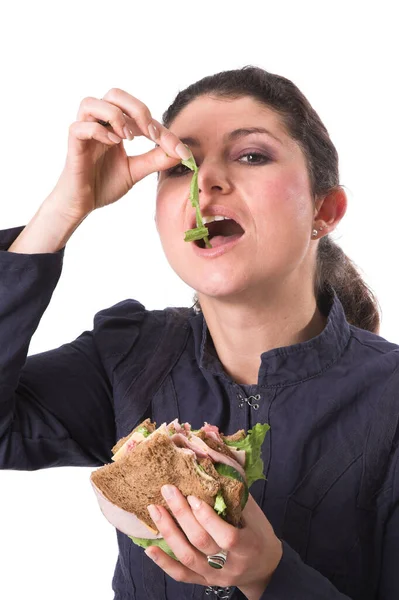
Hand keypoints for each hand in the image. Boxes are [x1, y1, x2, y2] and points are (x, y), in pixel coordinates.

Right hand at [52, 88, 188, 221]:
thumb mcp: (136, 170)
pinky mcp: (73, 143)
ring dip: (115, 116)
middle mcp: (98, 123)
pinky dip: (98, 131)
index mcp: (114, 126)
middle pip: (115, 94)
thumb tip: (181, 152)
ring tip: (128, 138)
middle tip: (150, 134)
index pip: (140, 116)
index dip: (163, 131)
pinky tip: (113, 144)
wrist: (83, 203)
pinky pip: (80, 126)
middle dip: (137, 110)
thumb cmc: (104, 184)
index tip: (180, 151)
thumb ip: (156, 159)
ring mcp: (84, 131)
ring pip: (91, 102)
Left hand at [145, 486, 282, 599]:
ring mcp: (216, 576)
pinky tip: (149, 549)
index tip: (193, 496)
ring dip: (169, 532)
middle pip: (201, 542)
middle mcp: (231, 565)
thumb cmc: (260, 535)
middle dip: (182, 515)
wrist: (265, 569)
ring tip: (155, 510)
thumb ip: (236, 497)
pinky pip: (182, 575)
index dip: (208, 518)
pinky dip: (164, 562)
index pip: (227, 536)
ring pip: (188, 557)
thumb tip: (213, 469)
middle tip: (168, 491)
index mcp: (248, 547)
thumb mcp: (256, 516)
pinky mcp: (204, 581)